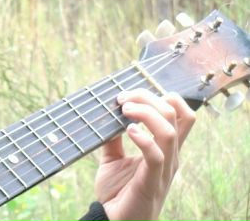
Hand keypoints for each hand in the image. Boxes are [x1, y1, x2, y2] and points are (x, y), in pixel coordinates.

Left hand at [94, 89, 195, 220]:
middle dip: (147, 97)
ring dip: (146, 113)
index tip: (129, 97)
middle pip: (175, 113)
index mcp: (164, 147)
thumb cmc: (117, 191)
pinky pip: (156, 156)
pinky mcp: (152, 182)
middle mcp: (170, 155)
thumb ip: (113, 137)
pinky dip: (143, 139)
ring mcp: (164, 169)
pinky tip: (129, 131)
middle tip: (122, 100)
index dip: (158, 95)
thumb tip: (105, 114)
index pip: (180, 112)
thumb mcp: (113, 158)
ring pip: (169, 130)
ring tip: (125, 111)